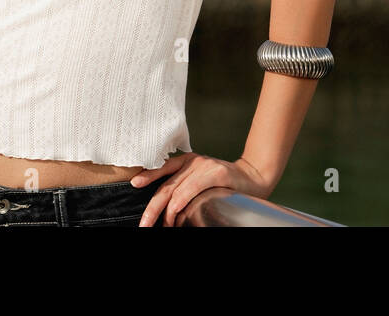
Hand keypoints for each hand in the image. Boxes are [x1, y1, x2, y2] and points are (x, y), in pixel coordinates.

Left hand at [131, 152, 273, 226]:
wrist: (254, 177)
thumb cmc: (226, 184)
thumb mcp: (201, 180)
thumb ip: (185, 186)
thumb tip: (166, 206)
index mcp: (187, 161)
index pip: (162, 169)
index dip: (147, 177)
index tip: (134, 185)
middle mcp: (193, 161)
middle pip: (165, 185)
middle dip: (152, 207)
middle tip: (144, 224)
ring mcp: (204, 166)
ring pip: (175, 190)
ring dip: (165, 212)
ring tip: (162, 226)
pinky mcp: (215, 173)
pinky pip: (191, 190)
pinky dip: (180, 203)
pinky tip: (174, 214)